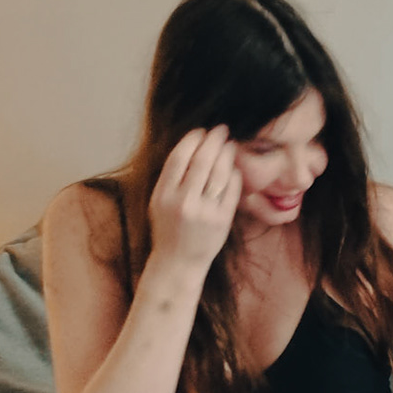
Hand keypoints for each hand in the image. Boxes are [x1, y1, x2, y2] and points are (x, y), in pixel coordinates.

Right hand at [149, 126, 240, 271]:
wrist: (178, 263)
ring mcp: (204, 212)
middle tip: (221, 129)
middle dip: (213, 141)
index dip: (191, 140)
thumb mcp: (159, 203)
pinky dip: (233, 176)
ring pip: (218, 175)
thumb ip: (171, 179)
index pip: (178, 158)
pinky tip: (234, 168)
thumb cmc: (168, 230)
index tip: (200, 131)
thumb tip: (190, 147)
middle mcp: (183, 202)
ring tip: (230, 144)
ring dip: (226, 155)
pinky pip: (231, 192)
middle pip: (201, 162)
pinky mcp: (221, 221)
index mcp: (163, 195)